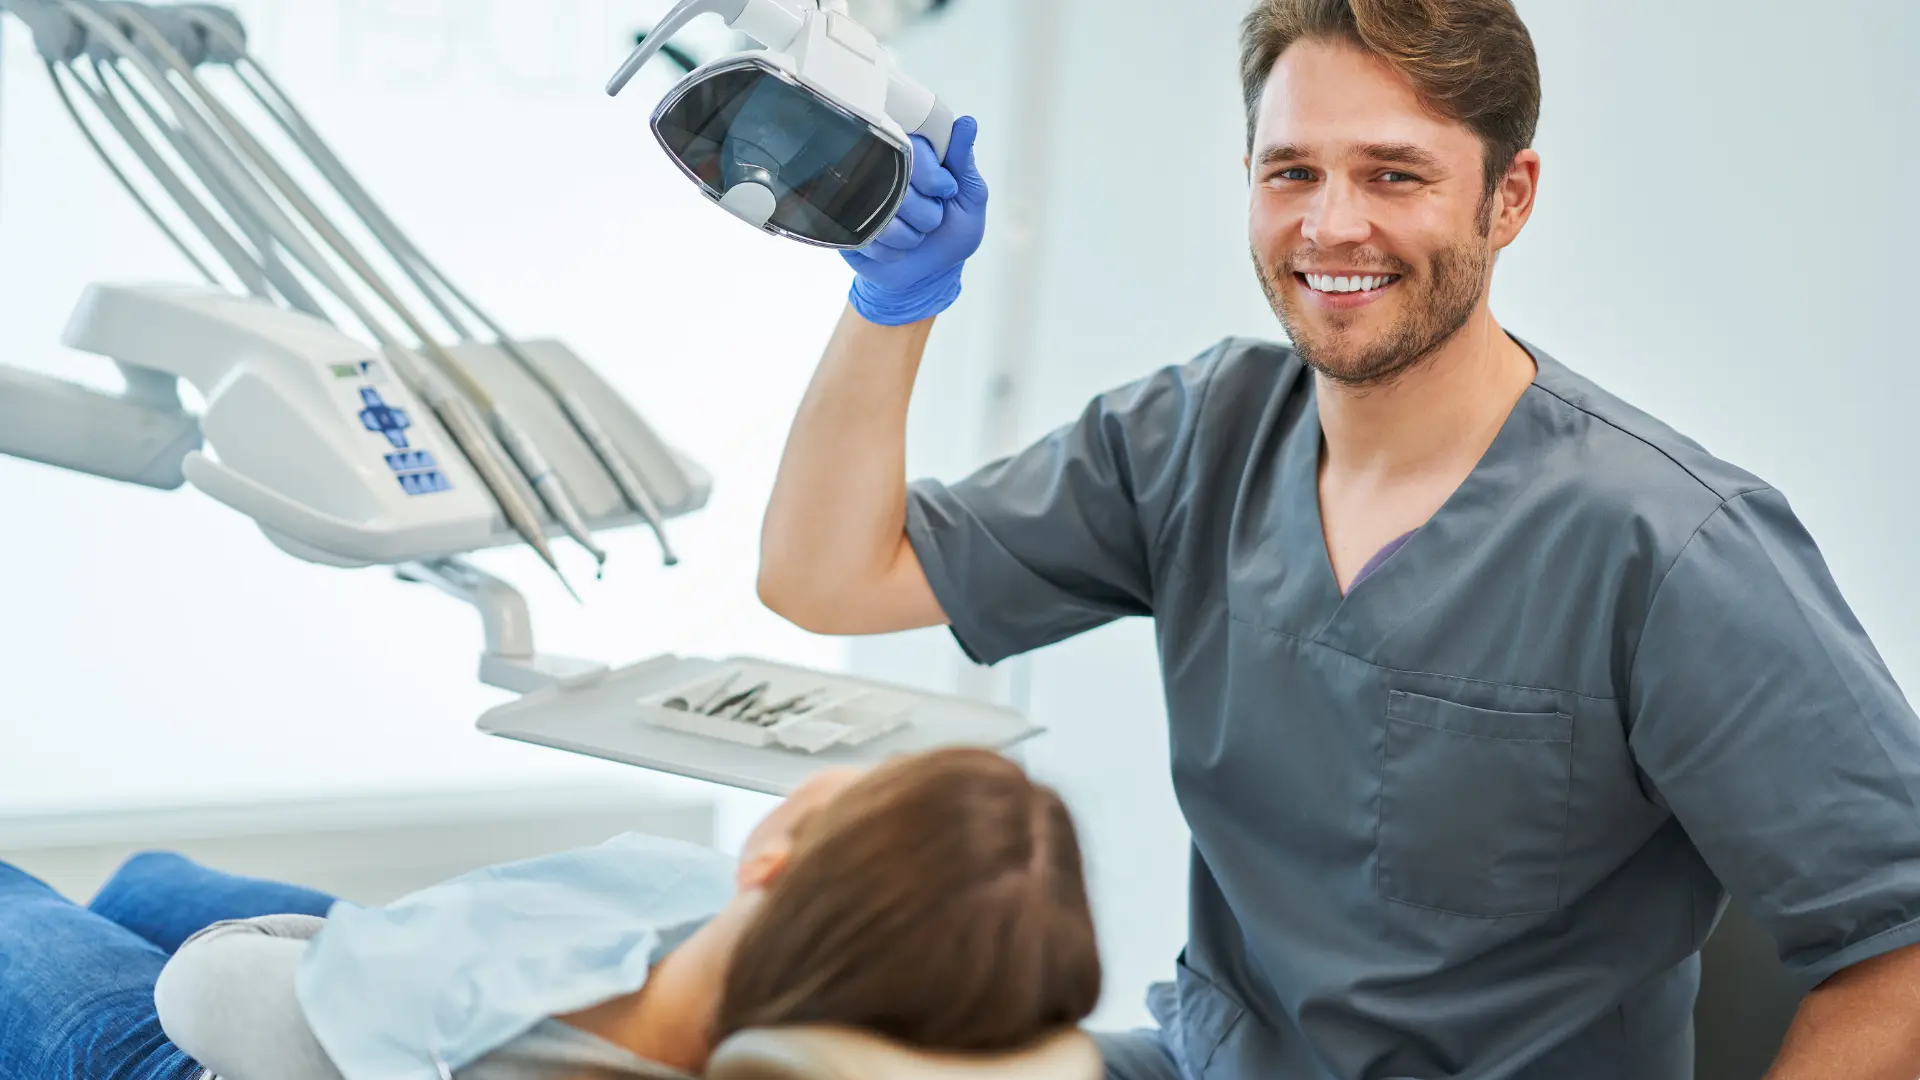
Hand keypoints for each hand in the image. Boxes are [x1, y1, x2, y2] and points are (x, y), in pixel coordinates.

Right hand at [843, 115, 988, 325]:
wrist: (926, 275)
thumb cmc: (950, 232)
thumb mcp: (969, 197)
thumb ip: (964, 162)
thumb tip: (967, 123)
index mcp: (910, 153)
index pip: (914, 147)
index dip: (933, 177)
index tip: (946, 192)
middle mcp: (879, 168)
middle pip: (896, 179)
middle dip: (925, 212)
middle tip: (932, 220)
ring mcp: (856, 196)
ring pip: (881, 212)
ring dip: (908, 235)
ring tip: (914, 236)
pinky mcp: (842, 225)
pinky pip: (866, 236)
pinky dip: (889, 251)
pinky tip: (895, 249)